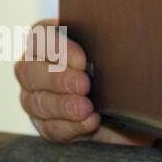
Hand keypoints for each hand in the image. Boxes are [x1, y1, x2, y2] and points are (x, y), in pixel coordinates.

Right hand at [14, 19, 154, 145]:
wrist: (131, 103)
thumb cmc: (120, 65)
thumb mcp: (118, 48)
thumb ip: (111, 39)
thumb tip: (123, 33)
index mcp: (49, 40)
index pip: (39, 36)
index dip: (55, 47)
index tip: (82, 59)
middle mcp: (35, 68)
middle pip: (31, 71)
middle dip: (58, 79)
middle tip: (85, 85)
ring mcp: (36, 98)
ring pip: (38, 102)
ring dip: (64, 105)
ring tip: (86, 108)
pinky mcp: (46, 125)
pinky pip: (51, 127)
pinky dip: (71, 126)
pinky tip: (90, 122)